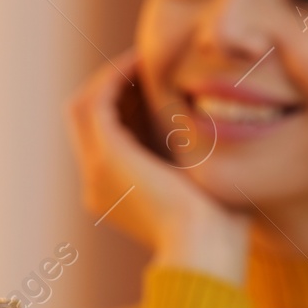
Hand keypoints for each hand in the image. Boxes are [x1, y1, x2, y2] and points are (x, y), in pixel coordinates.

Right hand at [68, 50, 250, 283]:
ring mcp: (95, 171)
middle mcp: (96, 183)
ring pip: (83, 107)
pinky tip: (142, 63)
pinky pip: (96, 102)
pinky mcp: (105, 156)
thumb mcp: (204, 188)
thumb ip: (200, 162)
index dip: (125, 104)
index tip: (156, 81)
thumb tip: (224, 134)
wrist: (205, 249)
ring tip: (143, 57)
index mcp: (115, 196)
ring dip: (110, 77)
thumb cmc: (220, 229)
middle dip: (113, 87)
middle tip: (146, 63)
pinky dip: (114, 78)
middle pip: (87, 120)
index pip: (107, 138)